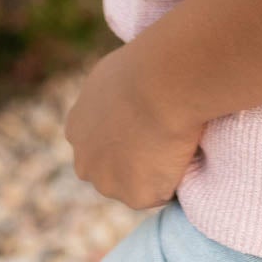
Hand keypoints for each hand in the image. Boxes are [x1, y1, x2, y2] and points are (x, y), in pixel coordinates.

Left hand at [63, 40, 206, 209]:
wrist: (160, 83)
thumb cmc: (146, 66)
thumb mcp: (115, 74)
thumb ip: (112, 96)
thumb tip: (128, 96)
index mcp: (78, 127)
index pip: (101, 143)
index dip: (126, 135)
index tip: (149, 123)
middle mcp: (85, 160)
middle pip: (112, 171)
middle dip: (134, 162)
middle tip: (166, 138)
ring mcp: (108, 182)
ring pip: (136, 184)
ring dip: (154, 171)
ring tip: (178, 142)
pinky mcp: (136, 196)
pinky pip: (162, 192)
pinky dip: (175, 177)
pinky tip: (184, 152)